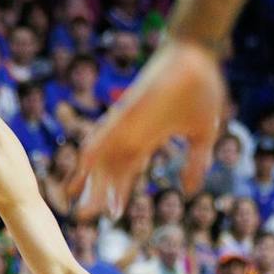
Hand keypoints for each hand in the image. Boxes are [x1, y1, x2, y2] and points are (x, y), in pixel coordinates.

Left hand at [76, 38, 223, 215]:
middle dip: (96, 193)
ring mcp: (126, 123)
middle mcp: (132, 134)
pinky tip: (78, 169)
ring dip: (85, 179)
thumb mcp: (202, 135)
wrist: (198, 56)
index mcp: (148, 139)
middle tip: (84, 218)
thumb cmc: (202, 89)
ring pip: (99, 157)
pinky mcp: (125, 113)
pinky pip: (102, 133)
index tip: (113, 214)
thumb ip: (195, 162)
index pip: (127, 171)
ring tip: (71, 202)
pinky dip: (91, 152)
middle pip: (107, 170)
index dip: (118, 192)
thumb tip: (189, 191)